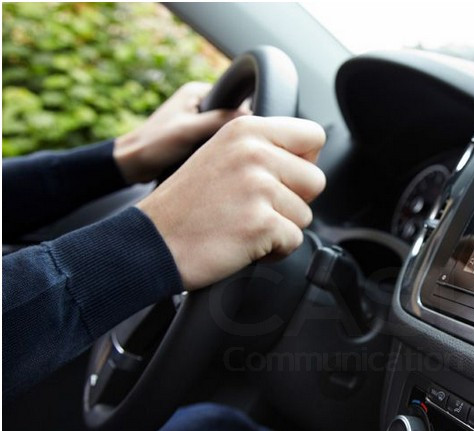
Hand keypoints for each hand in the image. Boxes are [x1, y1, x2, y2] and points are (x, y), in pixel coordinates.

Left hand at [114, 82, 245, 182]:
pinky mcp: (193, 133)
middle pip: (230, 115)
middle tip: (227, 146)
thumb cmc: (154, 144)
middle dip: (231, 131)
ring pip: (223, 129)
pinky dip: (215, 148)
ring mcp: (195, 118)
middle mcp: (197, 101)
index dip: (241, 117)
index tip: (242, 133)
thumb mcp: (190, 130)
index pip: (233, 99)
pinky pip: (214, 139)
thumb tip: (250, 117)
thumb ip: (219, 120)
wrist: (132, 163)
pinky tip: (213, 157)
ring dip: (223, 141)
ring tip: (218, 153)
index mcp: (196, 91)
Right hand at [137, 116, 326, 289]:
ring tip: (242, 223)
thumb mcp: (221, 153)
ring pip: (305, 214)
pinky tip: (243, 243)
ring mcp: (259, 188)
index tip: (279, 177)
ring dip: (280, 227)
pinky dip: (274, 251)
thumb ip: (263, 147)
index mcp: (246, 129)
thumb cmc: (186, 205)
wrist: (150, 243)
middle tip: (253, 207)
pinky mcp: (261, 223)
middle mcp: (254, 152)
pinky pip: (294, 241)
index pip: (314, 136)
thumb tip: (309, 156)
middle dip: (293, 201)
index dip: (303, 162)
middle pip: (316, 180)